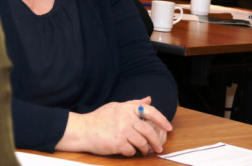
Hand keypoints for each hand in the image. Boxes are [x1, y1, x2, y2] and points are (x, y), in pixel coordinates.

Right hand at [56, 96, 172, 156]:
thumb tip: (149, 99)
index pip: (150, 111)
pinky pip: (132, 150)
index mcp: (126, 108)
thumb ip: (133, 104)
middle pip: (149, 130)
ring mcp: (123, 130)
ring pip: (143, 142)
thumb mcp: (116, 107)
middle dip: (156, 141)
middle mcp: (126, 117)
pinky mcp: (119, 142)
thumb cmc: (99, 118)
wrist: (84, 129)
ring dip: (145, 149)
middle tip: (158, 147)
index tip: (168, 127)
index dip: (161, 119)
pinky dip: (132, 152)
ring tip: (143, 150)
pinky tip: (127, 150)